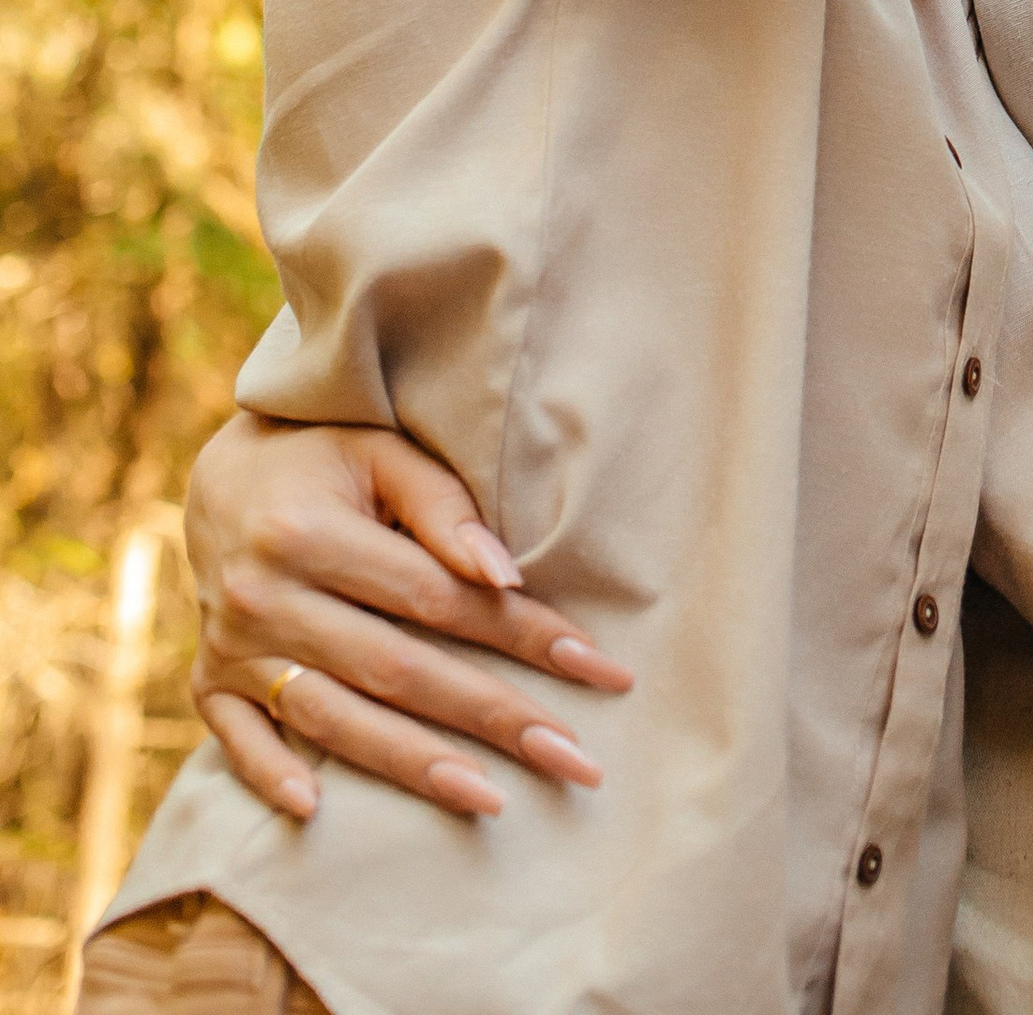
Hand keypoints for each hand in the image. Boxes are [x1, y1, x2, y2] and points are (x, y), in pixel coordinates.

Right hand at [186, 414, 631, 821]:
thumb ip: (443, 508)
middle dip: (493, 717)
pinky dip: (272, 776)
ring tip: (492, 800)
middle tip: (572, 758)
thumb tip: (504, 575)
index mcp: (310, 533)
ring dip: (414, 766)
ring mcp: (233, 647)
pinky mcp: (209, 682)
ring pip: (333, 720)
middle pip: (398, 671)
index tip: (593, 664)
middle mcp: (267, 597)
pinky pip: (238, 742)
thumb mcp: (383, 454)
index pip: (437, 599)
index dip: (520, 632)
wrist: (220, 475)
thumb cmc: (326, 457)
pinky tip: (317, 810)